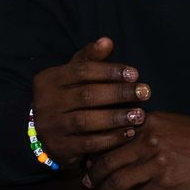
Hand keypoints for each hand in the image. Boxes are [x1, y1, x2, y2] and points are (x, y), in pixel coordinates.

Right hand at [31, 37, 151, 166]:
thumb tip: (107, 41)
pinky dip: (111, 138)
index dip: (109, 71)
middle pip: (86, 95)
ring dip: (116, 117)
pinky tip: (129, 133)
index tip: (135, 74)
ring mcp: (51, 127)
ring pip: (86, 121)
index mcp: (49, 79)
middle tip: (144, 92)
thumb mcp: (72, 75)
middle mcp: (46, 102)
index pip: (81, 70)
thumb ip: (90, 58)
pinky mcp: (61, 148)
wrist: (45, 132)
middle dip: (118, 93)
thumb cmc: (67, 96)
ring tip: (139, 114)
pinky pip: (89, 143)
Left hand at [83, 111, 189, 189]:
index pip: (111, 136)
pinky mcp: (167, 186)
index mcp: (148, 123)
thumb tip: (121, 139)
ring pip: (118, 182)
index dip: (94, 151)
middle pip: (108, 161)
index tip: (85, 160)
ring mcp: (157, 164)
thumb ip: (146, 129)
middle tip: (85, 184)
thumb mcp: (172, 123)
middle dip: (93, 176)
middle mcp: (149, 141)